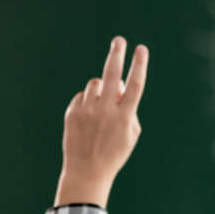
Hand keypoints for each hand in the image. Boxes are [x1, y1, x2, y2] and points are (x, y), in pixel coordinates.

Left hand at [55, 37, 148, 207]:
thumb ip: (130, 110)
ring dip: (101, 90)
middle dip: (117, 54)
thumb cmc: (113, 154)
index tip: (141, 49)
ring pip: (95, 84)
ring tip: (101, 108)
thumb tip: (121, 87)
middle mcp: (105, 111)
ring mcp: (87, 111)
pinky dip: (87, 102)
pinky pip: (82, 96)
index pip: (135, 85)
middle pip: (112, 74)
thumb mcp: (130, 135)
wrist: (86, 172)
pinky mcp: (72, 112)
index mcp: (124, 117)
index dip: (139, 65)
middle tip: (119, 41)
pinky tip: (88, 120)